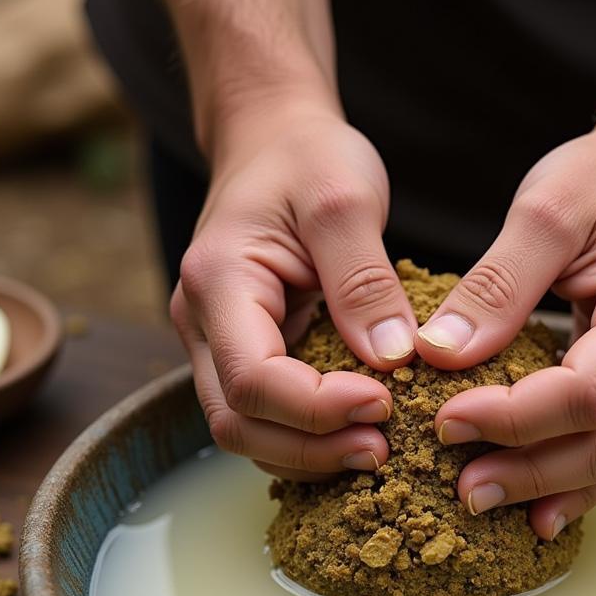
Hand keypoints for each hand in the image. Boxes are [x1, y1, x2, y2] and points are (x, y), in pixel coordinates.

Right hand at [171, 102, 417, 479]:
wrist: (274, 142)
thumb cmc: (306, 158)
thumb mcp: (344, 200)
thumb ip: (365, 280)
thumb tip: (393, 360)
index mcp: (218, 282)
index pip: (253, 378)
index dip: (317, 407)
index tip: (385, 403)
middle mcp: (203, 323)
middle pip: (238, 422)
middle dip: (312, 447)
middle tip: (385, 447)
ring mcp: (218, 343)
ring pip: (246, 431)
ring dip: (310, 454)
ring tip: (379, 449)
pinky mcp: (247, 352)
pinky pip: (266, 417)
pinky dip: (307, 439)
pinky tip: (356, 436)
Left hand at [415, 117, 595, 538]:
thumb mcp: (547, 209)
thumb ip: (496, 284)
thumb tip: (438, 354)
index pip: (585, 392)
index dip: (513, 418)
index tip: (445, 421)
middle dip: (528, 473)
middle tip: (460, 489)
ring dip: (548, 489)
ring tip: (482, 502)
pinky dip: (574, 481)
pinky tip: (534, 508)